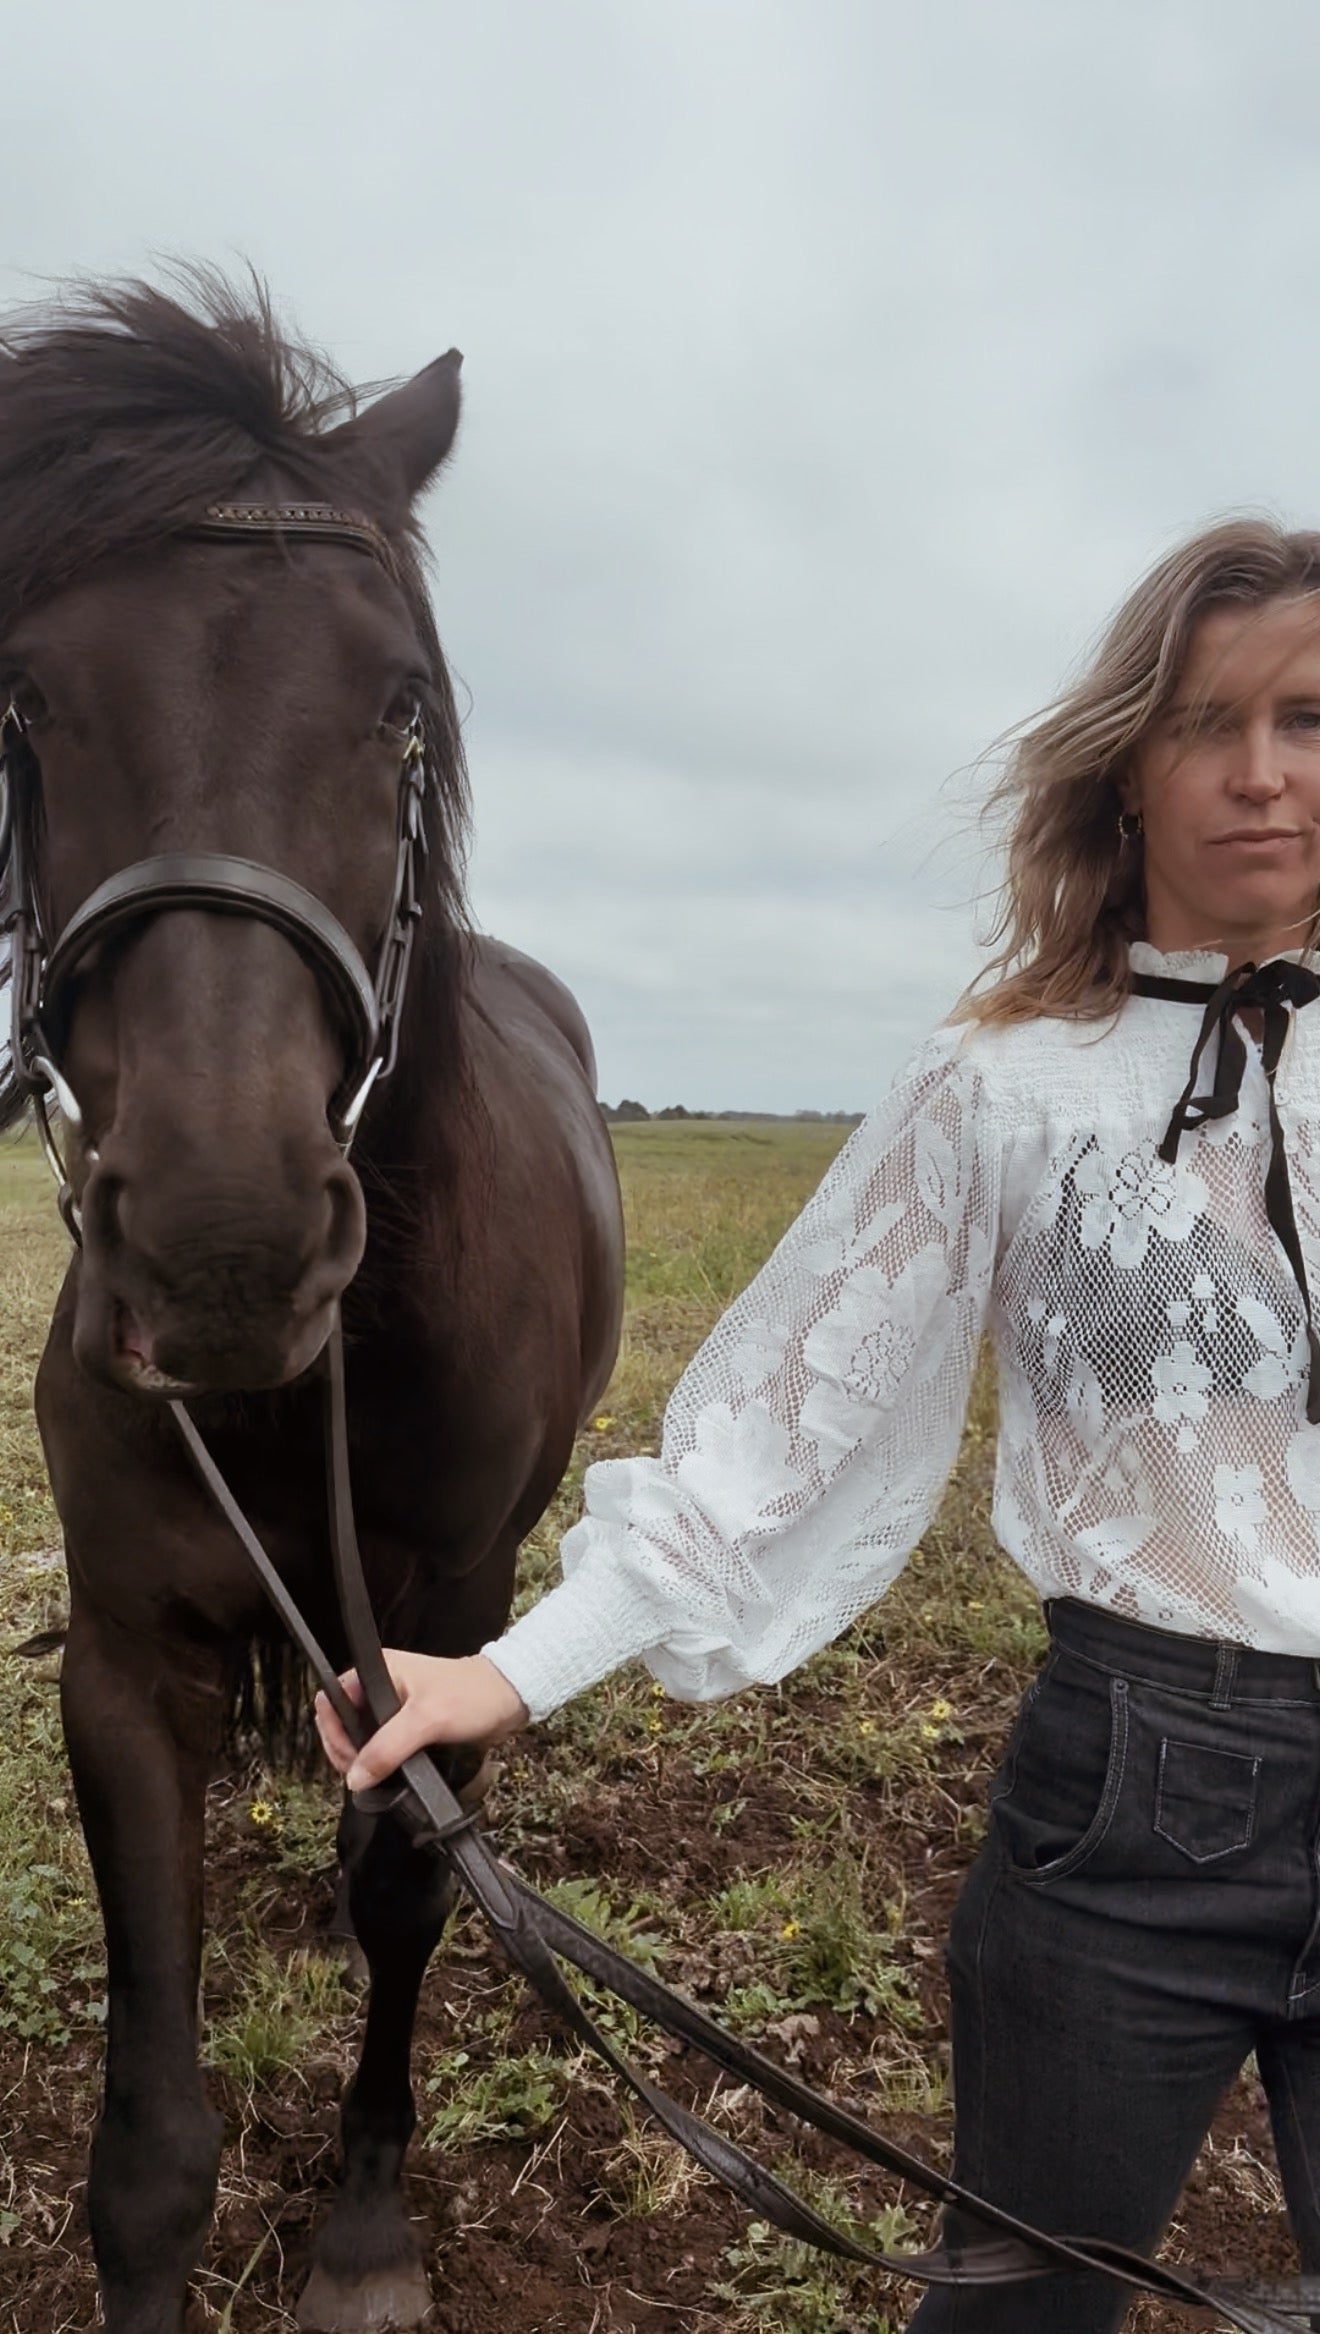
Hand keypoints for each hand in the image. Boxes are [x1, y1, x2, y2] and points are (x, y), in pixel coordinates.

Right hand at [314, 1651, 528, 1792]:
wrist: (509, 1699)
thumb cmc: (471, 1696)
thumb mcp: (426, 1720)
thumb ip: (387, 1749)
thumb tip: (355, 1778)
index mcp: (379, 1670)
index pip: (333, 1699)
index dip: (333, 1730)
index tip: (347, 1759)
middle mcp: (382, 1685)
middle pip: (343, 1720)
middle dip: (345, 1749)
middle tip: (360, 1776)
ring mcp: (394, 1706)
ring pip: (361, 1735)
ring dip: (361, 1758)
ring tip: (372, 1779)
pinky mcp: (409, 1724)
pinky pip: (381, 1744)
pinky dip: (378, 1760)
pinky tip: (384, 1775)